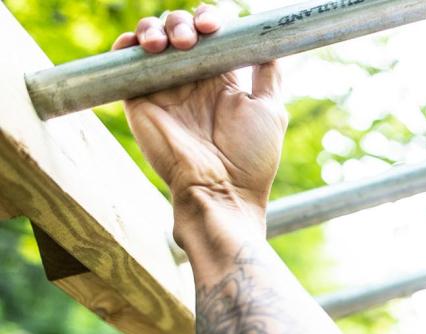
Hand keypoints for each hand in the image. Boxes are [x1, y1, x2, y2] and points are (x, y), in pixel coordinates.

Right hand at [113, 7, 286, 230]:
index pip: (208, 34)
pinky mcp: (138, 99)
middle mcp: (190, 79)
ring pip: (150, 37)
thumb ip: (268, 75)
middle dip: (182, 22)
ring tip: (168, 44)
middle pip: (178, 29)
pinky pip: (124, 61)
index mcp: (221, 78)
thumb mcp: (270, 110)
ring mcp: (163, 87)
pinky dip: (126, 43)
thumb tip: (272, 43)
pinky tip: (141, 44)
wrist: (222, 191)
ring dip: (156, 28)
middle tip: (191, 39)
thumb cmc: (252, 158)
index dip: (208, 20)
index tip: (213, 27)